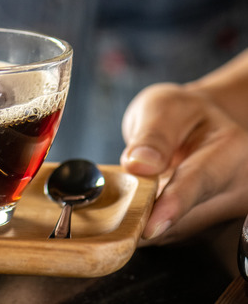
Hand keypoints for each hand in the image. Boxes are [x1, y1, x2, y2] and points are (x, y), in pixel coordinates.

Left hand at [120, 83, 247, 244]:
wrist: (198, 125)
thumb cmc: (181, 114)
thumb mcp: (163, 107)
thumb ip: (153, 135)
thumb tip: (139, 164)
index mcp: (231, 150)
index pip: (199, 183)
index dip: (172, 206)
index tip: (148, 227)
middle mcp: (236, 186)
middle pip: (189, 217)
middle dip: (145, 220)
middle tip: (106, 218)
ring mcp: (225, 209)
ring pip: (178, 232)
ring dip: (142, 225)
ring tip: (114, 210)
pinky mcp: (207, 223)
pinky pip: (172, 233)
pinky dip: (146, 225)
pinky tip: (128, 214)